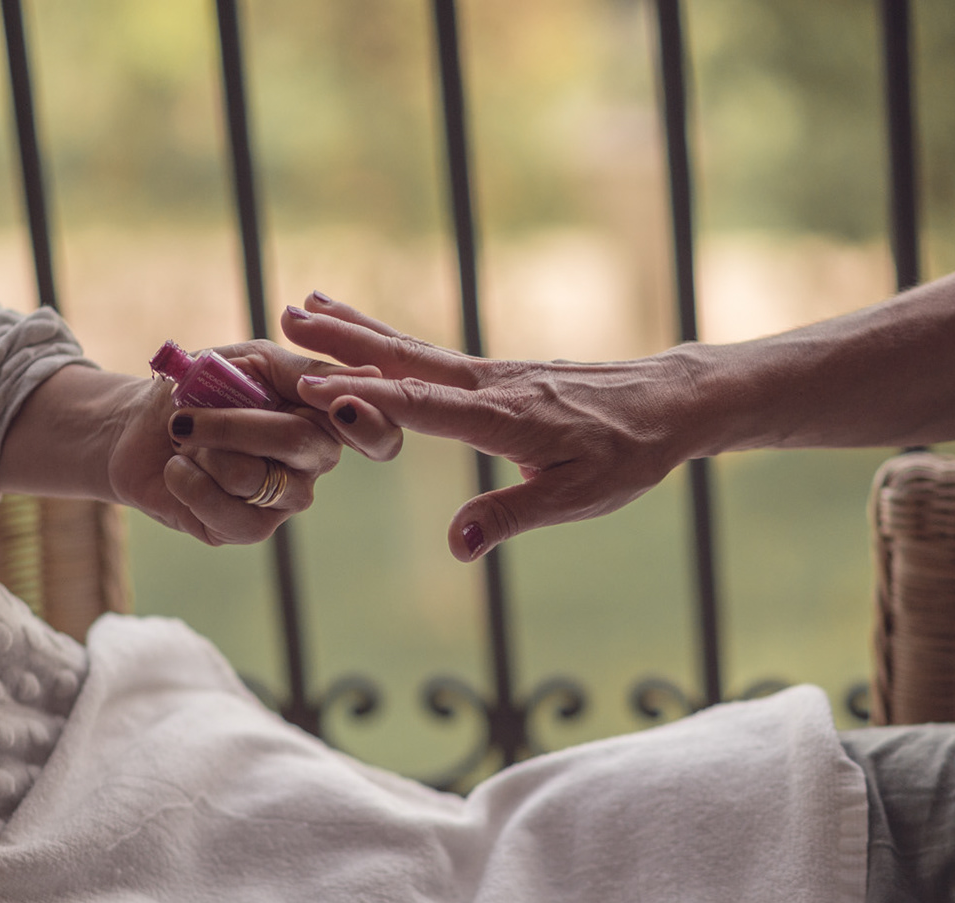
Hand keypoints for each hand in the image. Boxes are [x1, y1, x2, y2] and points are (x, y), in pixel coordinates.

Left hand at [1, 343, 393, 547]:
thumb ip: (304, 369)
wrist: (138, 428)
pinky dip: (188, 483)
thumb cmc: (200, 387)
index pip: (377, 432)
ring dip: (202, 450)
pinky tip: (177, 471)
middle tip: (187, 416)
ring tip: (182, 441)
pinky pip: (228, 512)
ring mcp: (284, 499)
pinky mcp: (248, 529)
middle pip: (302, 442)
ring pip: (253, 476)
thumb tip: (368, 375)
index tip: (338, 406)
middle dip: (232, 422)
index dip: (368, 424)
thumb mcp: (250, 362)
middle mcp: (314, 462)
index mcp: (324, 417)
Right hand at [282, 295, 705, 560]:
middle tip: (284, 316)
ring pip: (413, 348)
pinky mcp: (500, 374)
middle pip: (403, 359)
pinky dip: (391, 339)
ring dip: (357, 328)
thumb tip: (455, 546)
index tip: (309, 385)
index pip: (419, 405)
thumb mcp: (576, 499)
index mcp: (502, 417)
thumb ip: (510, 518)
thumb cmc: (628, 455)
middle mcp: (489, 385)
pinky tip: (371, 335)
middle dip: (343, 340)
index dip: (363, 397)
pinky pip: (432, 354)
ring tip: (305, 304)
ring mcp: (493, 373)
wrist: (670, 404)